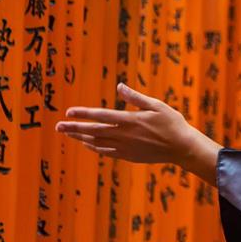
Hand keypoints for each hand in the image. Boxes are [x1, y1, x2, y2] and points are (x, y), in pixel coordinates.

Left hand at [56, 82, 221, 184]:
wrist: (182, 148)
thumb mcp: (156, 105)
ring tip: (68, 134)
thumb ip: (136, 97)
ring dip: (81, 138)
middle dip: (74, 128)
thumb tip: (119, 85)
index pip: (100, 115)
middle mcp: (123, 135)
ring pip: (97, 142)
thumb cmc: (172, 123)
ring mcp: (125, 147)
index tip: (69, 112)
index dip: (83, 113)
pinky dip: (94, 148)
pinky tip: (87, 145)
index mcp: (129, 120)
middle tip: (58, 126)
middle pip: (93, 131)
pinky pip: (106, 152)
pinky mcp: (128, 156)